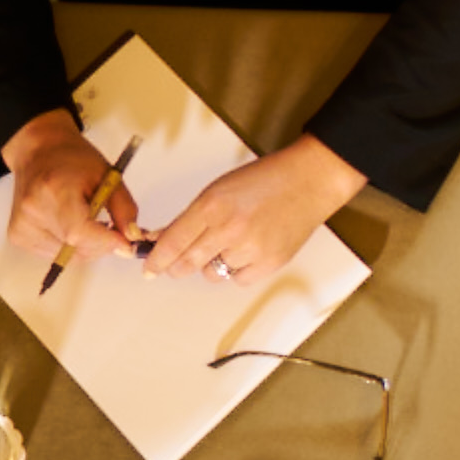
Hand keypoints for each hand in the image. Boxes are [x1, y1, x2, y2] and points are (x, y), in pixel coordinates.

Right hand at [0, 109, 141, 261]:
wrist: (39, 152)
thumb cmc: (74, 159)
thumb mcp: (108, 176)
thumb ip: (124, 209)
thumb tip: (131, 239)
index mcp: (53, 191)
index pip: (78, 232)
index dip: (105, 242)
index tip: (126, 242)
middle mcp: (32, 212)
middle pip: (74, 248)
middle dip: (101, 244)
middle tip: (112, 228)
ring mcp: (21, 227)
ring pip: (65, 256)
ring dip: (86, 246)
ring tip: (89, 220)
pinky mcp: (17, 236)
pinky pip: (52, 254)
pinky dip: (69, 246)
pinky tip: (72, 225)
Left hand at [143, 134, 366, 284]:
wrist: (310, 180)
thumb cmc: (266, 180)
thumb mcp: (219, 189)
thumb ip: (191, 216)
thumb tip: (163, 239)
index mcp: (212, 206)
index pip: (172, 243)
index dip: (156, 260)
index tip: (150, 268)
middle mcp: (229, 229)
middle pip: (186, 264)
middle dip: (176, 267)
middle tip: (177, 264)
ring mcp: (250, 249)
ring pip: (212, 273)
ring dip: (212, 264)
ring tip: (230, 243)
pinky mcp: (269, 263)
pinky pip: (237, 279)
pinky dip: (237, 269)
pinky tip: (249, 249)